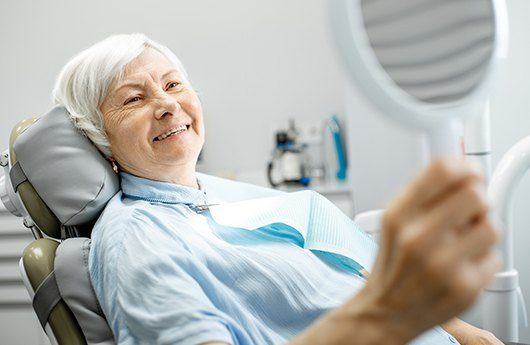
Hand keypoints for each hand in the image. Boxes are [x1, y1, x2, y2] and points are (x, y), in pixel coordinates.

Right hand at [353, 158, 500, 342]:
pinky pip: (494, 257)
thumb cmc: (393, 264)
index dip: (464, 167)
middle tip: (469, 211)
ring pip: (491, 227)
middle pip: (475, 194)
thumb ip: (423, 193)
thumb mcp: (393, 221)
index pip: (443, 170)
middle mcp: (418, 238)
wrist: (386, 311)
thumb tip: (460, 167)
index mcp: (398, 216)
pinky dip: (483, 260)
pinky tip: (462, 265)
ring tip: (464, 242)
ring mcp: (443, 265)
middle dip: (477, 200)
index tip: (469, 173)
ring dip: (482, 231)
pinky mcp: (465, 288)